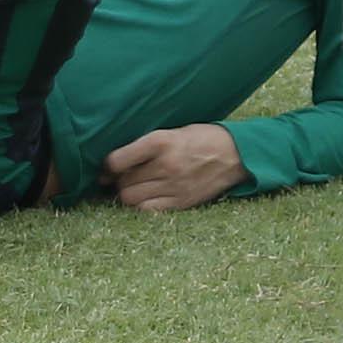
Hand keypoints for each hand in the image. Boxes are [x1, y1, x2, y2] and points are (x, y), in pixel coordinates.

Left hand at [99, 123, 246, 211]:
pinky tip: (147, 198)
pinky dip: (142, 206)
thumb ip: (146, 146)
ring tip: (136, 187)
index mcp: (161, 141)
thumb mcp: (173, 131)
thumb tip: (114, 165)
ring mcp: (174, 186)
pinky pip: (148, 211)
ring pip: (131, 199)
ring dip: (128, 194)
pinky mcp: (181, 202)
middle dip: (118, 181)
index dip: (107, 166)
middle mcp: (166, 164)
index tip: (108, 168)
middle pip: (123, 182)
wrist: (236, 154)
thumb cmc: (201, 138)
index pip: (117, 160)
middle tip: (124, 178)